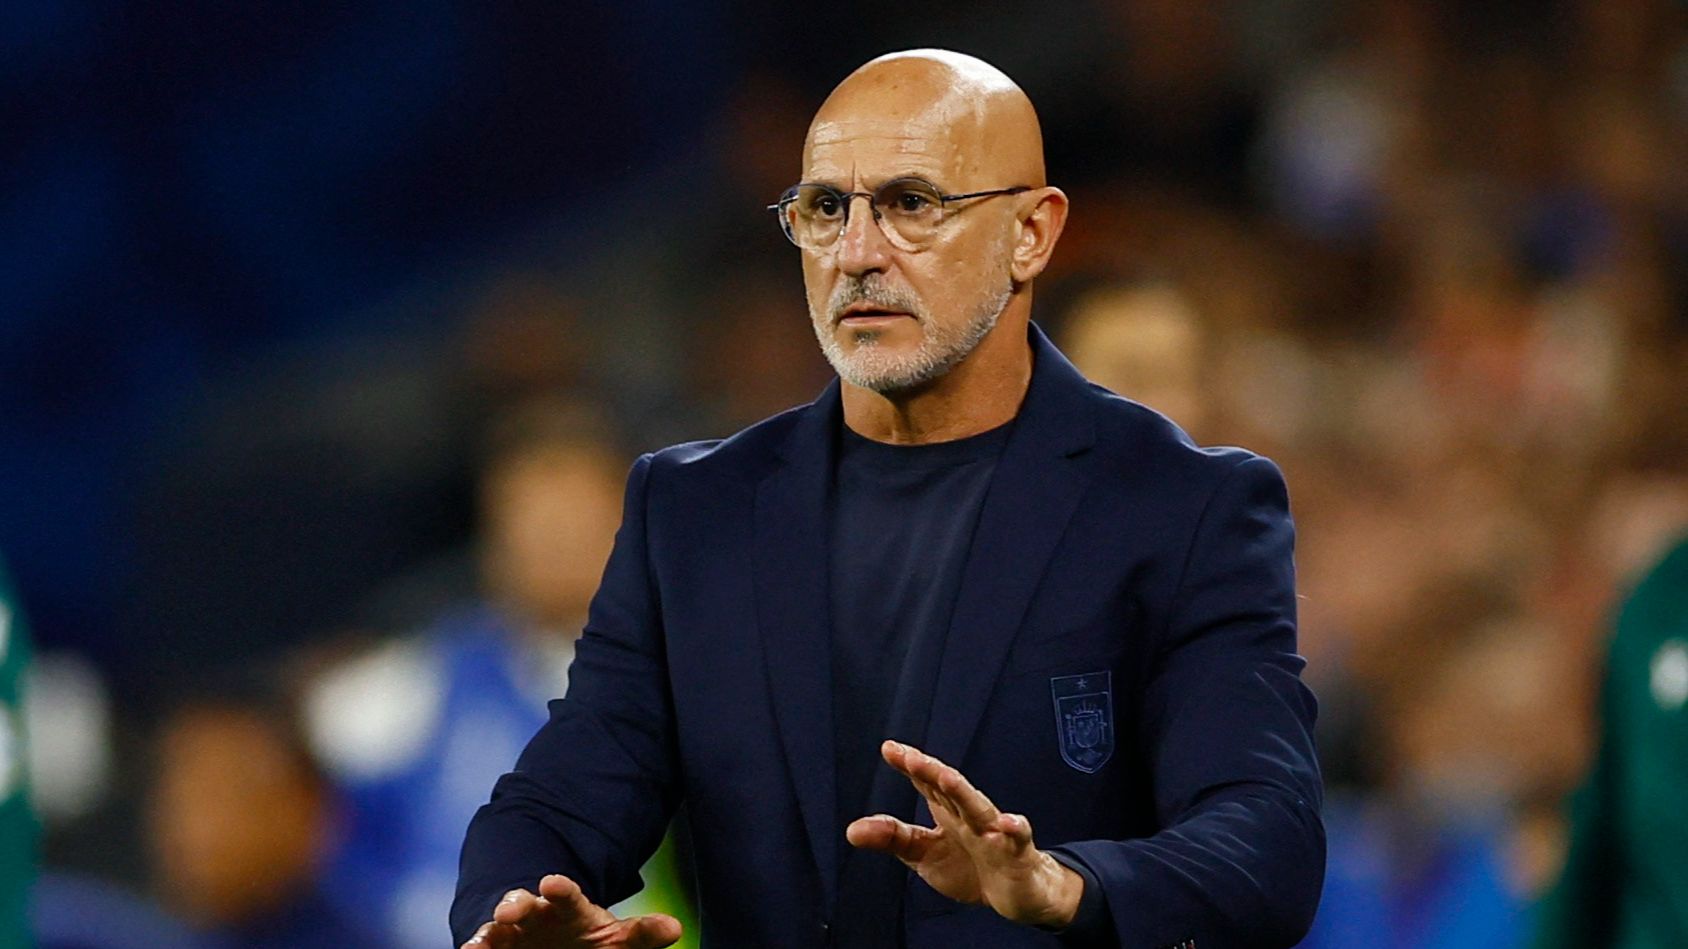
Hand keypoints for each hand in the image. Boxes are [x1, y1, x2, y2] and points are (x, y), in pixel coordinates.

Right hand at [462, 874, 681, 948]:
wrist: (554, 943)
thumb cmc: (587, 939)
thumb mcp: (615, 939)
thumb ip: (640, 933)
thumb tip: (675, 927)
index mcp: (567, 906)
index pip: (565, 893)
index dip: (559, 887)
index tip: (552, 882)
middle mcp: (534, 913)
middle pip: (522, 903)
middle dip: (515, 903)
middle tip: (509, 908)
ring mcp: (510, 931)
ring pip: (494, 926)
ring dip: (486, 932)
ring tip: (477, 943)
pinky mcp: (494, 946)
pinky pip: (482, 946)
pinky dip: (475, 948)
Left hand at [846, 740, 1084, 928]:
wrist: (1019, 892)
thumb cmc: (972, 866)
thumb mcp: (924, 854)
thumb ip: (892, 838)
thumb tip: (851, 830)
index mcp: (948, 811)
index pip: (927, 783)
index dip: (910, 766)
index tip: (889, 749)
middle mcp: (970, 816)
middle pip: (950, 790)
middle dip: (931, 772)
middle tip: (910, 758)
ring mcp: (995, 833)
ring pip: (979, 809)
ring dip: (963, 793)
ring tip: (946, 777)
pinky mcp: (1017, 854)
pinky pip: (1018, 839)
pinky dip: (1015, 830)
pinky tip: (1009, 824)